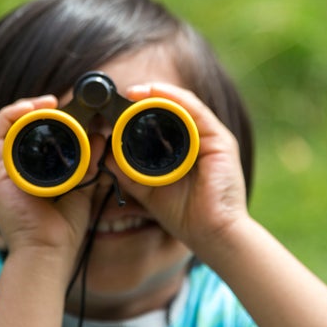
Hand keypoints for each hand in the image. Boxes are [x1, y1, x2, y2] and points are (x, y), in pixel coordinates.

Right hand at [0, 95, 103, 266]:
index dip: (40, 115)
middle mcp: (5, 171)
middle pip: (11, 127)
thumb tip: (99, 137)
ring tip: (46, 103)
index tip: (62, 106)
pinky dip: (10, 117)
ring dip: (22, 109)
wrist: (49, 252)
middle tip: (55, 102)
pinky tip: (30, 110)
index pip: (24, 134)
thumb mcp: (81, 187)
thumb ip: (89, 163)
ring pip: (0, 126)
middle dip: (32, 108)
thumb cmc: (62, 229)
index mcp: (22, 174)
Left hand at [109, 83, 249, 250]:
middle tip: (124, 94)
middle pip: (173, 109)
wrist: (211, 234)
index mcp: (184, 150)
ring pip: (184, 105)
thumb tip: (106, 155)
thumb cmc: (185, 215)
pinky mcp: (220, 141)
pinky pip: (196, 112)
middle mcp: (199, 140)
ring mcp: (211, 138)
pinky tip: (157, 93)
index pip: (162, 121)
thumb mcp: (148, 189)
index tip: (117, 107)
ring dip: (158, 94)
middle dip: (148, 98)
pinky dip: (176, 99)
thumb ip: (129, 172)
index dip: (141, 111)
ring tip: (135, 92)